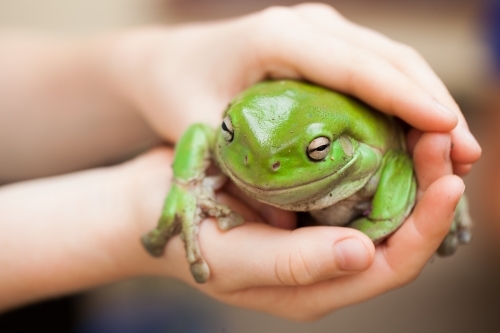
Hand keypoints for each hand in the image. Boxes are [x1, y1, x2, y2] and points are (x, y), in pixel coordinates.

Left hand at [103, 3, 479, 174]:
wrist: (167, 62)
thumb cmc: (178, 89)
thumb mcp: (197, 128)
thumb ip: (237, 170)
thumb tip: (285, 224)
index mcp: (278, 36)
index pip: (356, 67)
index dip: (405, 97)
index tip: (447, 130)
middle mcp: (307, 26)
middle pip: (387, 59)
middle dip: (432, 103)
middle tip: (467, 153)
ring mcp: (319, 33)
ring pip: (390, 62)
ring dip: (427, 102)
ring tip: (457, 149)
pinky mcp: (322, 48)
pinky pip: (373, 72)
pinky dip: (402, 101)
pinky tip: (421, 134)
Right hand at [130, 133, 462, 319]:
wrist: (150, 206)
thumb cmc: (186, 237)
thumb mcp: (234, 260)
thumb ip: (294, 265)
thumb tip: (365, 254)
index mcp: (315, 285)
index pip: (391, 265)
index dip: (425, 226)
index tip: (446, 180)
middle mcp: (326, 259)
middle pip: (397, 231)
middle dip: (427, 187)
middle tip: (441, 138)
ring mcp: (317, 226)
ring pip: (381, 200)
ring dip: (407, 166)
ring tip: (424, 126)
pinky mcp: (307, 196)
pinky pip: (354, 178)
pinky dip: (375, 153)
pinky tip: (383, 124)